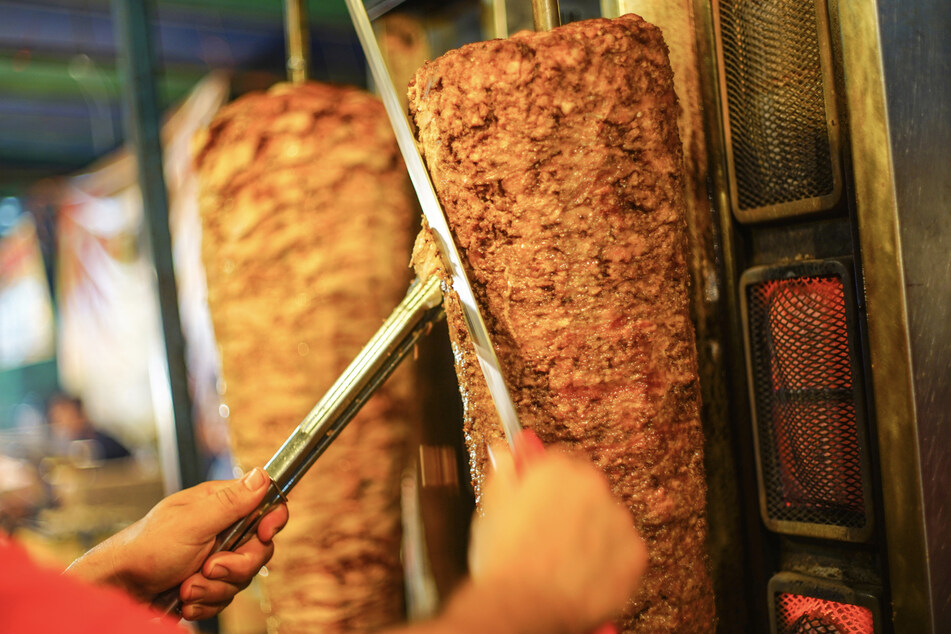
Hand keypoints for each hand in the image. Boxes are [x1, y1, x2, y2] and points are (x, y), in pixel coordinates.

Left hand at [66, 467, 288, 620]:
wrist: (118, 590)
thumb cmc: (146, 549)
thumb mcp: (192, 522)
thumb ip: (230, 502)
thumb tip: (261, 476)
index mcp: (219, 505)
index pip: (264, 506)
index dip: (271, 521)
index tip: (263, 534)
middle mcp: (221, 530)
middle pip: (258, 549)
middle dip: (235, 566)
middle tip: (208, 567)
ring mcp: (214, 558)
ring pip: (242, 578)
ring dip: (214, 588)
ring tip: (186, 586)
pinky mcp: (206, 584)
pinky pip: (225, 598)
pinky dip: (205, 603)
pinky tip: (185, 599)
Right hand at [467, 446, 646, 632]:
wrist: (523, 606)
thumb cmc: (505, 560)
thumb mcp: (491, 505)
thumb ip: (503, 470)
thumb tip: (504, 452)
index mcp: (558, 468)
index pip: (560, 462)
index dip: (546, 486)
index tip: (540, 499)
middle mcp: (593, 486)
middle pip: (586, 489)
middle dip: (572, 507)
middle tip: (548, 533)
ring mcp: (618, 520)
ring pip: (607, 519)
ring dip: (592, 533)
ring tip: (564, 558)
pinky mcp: (634, 553)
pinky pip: (625, 550)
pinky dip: (610, 560)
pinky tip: (584, 572)